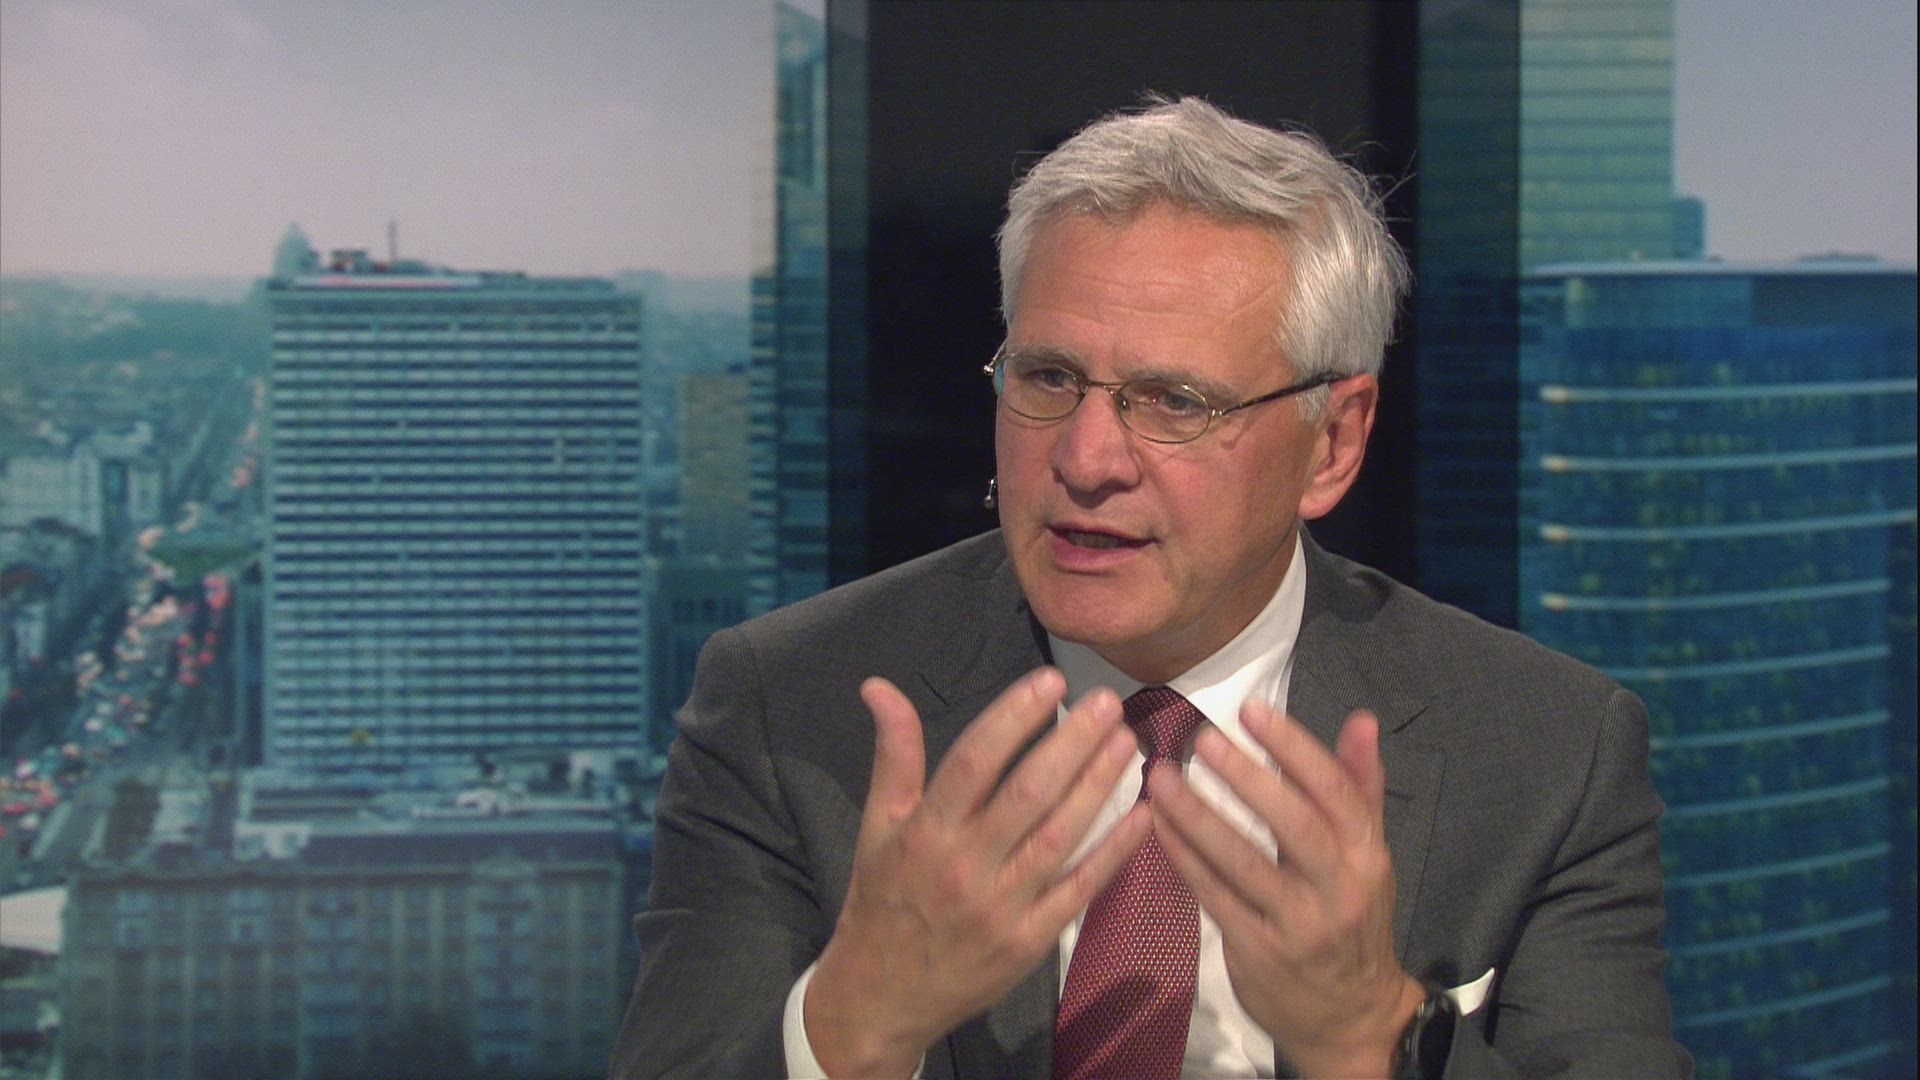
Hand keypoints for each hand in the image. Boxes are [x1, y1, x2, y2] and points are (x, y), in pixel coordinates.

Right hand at [806, 668, 1151, 1077]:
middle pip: (1028, 793)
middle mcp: (964, 866)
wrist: (878, 999)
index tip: (1051, 681)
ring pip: (1060, 837)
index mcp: (925, 832)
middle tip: (1108, 702)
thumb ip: (893, 756)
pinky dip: (1113, 852)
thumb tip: (879, 686)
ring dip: (1098, 786)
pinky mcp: (1029, 942)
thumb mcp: (876, 827)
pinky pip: (1078, 890)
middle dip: (1072, 743)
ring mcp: (1000, 907)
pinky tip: (1142, 814)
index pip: (974, 761)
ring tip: (1127, 742)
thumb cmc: (881, 902)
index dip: (1014, 717)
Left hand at [1147, 703, 1423, 1078]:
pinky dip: (1183, 856)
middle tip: (1202, 738)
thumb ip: (1359, 787)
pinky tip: (1156, 823)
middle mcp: (1338, 887)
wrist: (1351, 1015)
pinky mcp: (1258, 951)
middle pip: (1293, 822)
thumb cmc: (1352, 918)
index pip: (1334, 791)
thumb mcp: (1369, 855)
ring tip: (1162, 776)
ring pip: (1243, 860)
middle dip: (1246, 777)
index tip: (1251, 709)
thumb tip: (1361, 719)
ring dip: (1197, 815)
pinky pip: (1214, 894)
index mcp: (1367, 854)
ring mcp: (1298, 924)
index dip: (1294, 746)